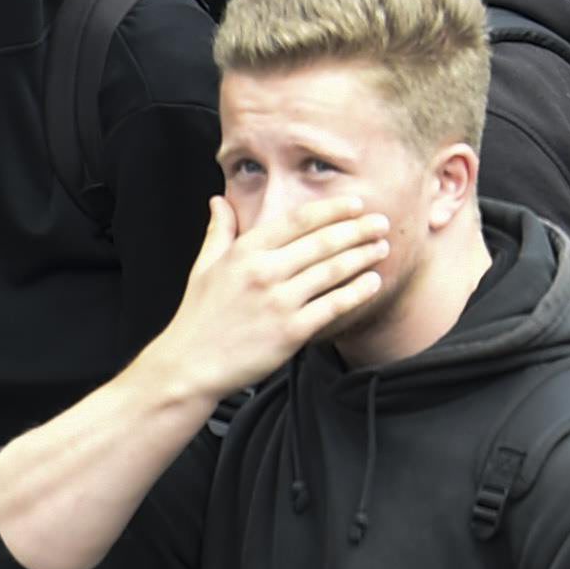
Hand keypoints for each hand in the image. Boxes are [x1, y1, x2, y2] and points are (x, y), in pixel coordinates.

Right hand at [162, 196, 388, 403]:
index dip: (332, 209)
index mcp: (244, 253)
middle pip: (323, 242)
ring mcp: (278, 302)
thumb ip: (219, 232)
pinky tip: (373, 282)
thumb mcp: (203, 268)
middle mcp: (264, 273)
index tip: (357, 203)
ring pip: (333, 270)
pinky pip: (333, 305)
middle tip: (382, 222)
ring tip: (382, 247)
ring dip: (363, 256)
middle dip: (358, 229)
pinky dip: (357, 292)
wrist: (187, 368)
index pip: (298, 221)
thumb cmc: (197, 318)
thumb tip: (219, 200)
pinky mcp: (290, 331)